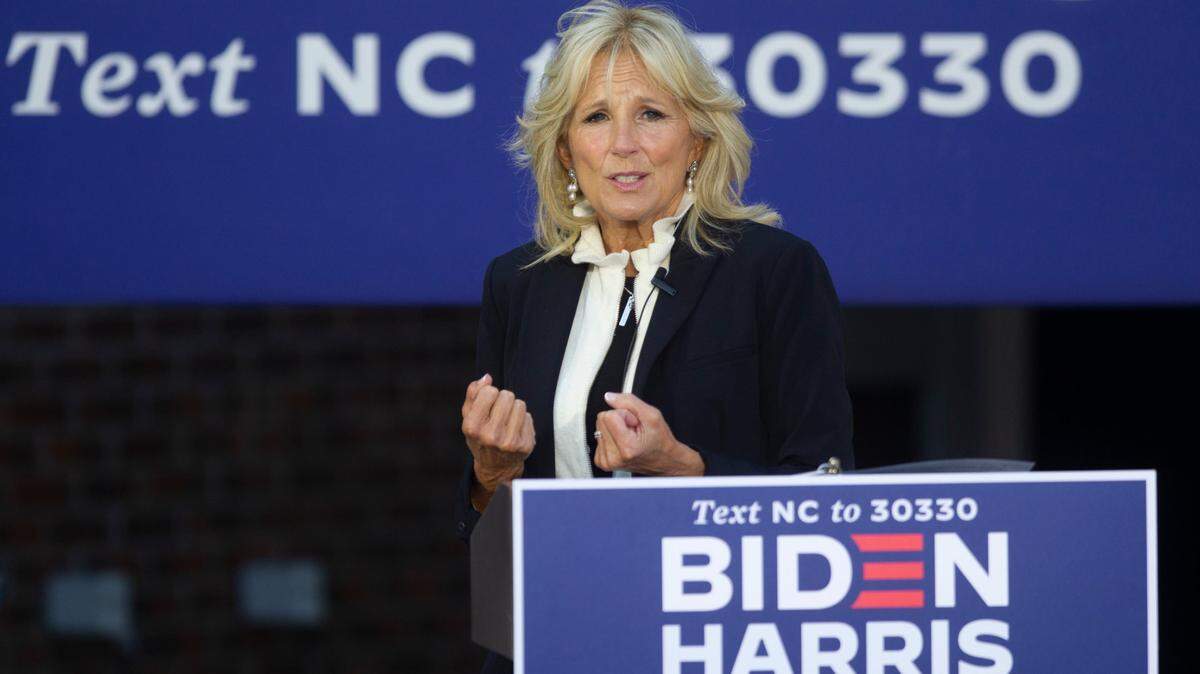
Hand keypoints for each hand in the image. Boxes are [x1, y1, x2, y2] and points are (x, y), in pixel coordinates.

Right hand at [461, 374, 534, 508]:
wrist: (496, 467)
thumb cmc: (481, 437)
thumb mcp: (469, 417)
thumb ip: (473, 394)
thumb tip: (487, 378)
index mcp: (473, 427)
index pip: (490, 392)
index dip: (489, 395)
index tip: (487, 405)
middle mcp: (491, 436)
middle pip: (507, 396)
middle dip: (503, 400)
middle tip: (499, 413)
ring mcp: (510, 442)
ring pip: (520, 404)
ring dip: (515, 409)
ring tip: (507, 421)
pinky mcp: (526, 446)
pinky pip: (529, 417)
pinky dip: (523, 420)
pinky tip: (515, 430)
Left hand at [593, 392, 704, 475]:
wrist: (663, 460)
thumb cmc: (660, 441)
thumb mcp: (652, 415)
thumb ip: (629, 401)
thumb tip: (609, 397)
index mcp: (627, 447)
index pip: (609, 415)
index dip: (624, 414)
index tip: (635, 424)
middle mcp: (613, 457)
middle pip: (602, 419)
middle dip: (618, 420)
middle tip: (633, 430)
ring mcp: (607, 461)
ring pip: (599, 427)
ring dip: (615, 429)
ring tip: (629, 437)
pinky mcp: (602, 461)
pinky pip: (599, 436)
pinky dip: (611, 437)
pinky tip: (623, 442)